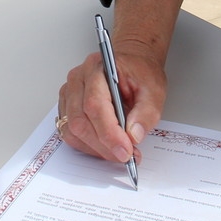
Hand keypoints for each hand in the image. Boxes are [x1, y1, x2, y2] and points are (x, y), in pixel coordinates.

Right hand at [57, 47, 165, 166]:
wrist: (131, 64)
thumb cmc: (140, 72)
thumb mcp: (153, 90)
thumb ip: (146, 113)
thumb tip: (134, 135)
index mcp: (98, 69)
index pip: (95, 105)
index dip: (109, 133)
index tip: (126, 150)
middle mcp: (78, 80)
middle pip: (80, 121)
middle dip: (104, 145)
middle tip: (126, 155)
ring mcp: (69, 93)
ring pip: (72, 130)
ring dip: (95, 148)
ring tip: (118, 152)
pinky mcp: (67, 106)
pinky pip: (69, 132)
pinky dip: (88, 145)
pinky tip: (105, 146)